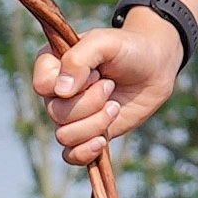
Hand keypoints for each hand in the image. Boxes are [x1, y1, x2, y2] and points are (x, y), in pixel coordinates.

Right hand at [33, 15, 187, 167]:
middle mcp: (57, 92)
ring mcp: (71, 115)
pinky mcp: (87, 134)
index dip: (70, 84)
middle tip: (110, 86)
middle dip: (90, 103)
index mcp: (53, 65)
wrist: (154, 68)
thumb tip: (61, 91)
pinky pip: (70, 155)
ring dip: (95, 123)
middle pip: (56, 112)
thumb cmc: (128, 49)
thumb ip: (79, 59)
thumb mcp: (105, 42)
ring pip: (64, 135)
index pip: (42, 85)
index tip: (95, 72)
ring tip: (115, 107)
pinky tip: (103, 141)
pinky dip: (84, 152)